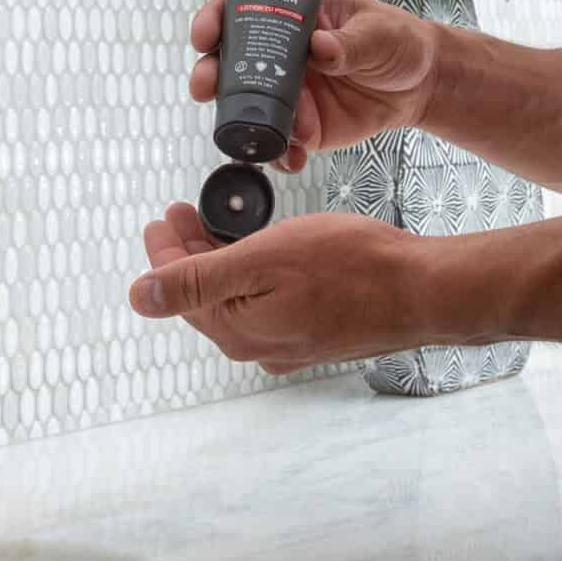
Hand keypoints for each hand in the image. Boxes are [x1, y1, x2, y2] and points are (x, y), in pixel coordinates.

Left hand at [130, 203, 432, 372]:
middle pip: (207, 297)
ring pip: (238, 300)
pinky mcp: (314, 336)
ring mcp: (289, 345)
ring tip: (216, 222)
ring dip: (221, 261)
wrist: (422, 291)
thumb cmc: (350, 267)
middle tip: (181, 212)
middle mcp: (259, 348)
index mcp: (238, 331)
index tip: (160, 217)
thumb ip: (198, 279)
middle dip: (189, 253)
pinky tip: (261, 251)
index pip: (180, 291)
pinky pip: (267, 305)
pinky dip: (253, 274)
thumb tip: (140, 297)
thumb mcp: (263, 259)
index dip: (164, 251)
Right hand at [188, 0, 438, 173]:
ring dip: (240, 121)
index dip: (216, 18)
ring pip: (247, 107)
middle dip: (210, 74)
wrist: (420, 85)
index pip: (242, 7)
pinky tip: (291, 157)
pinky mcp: (303, 125)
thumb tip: (321, 47)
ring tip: (256, 132)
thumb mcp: (378, 32)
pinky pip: (279, 142)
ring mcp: (288, 92)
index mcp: (294, 14)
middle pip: (230, 60)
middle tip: (205, 87)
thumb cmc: (396, 40)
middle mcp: (281, 53)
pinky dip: (278, 153)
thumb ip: (350, 42)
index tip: (205, 36)